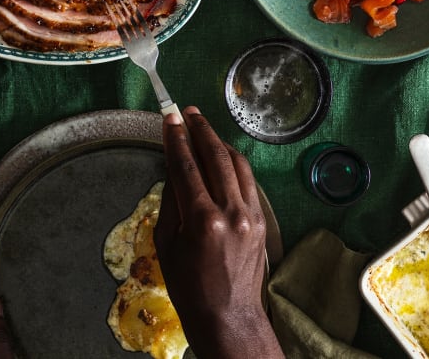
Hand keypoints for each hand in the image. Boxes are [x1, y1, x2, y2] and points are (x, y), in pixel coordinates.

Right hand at [154, 107, 283, 358]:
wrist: (227, 316)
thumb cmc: (188, 285)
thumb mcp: (167, 244)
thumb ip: (171, 201)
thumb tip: (174, 169)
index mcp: (202, 220)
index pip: (186, 166)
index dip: (176, 138)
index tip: (169, 118)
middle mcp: (231, 212)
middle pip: (215, 157)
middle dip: (200, 130)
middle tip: (187, 113)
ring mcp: (251, 215)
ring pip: (237, 164)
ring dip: (219, 142)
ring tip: (204, 128)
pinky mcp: (262, 220)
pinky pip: (247, 181)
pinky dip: (234, 164)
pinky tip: (222, 156)